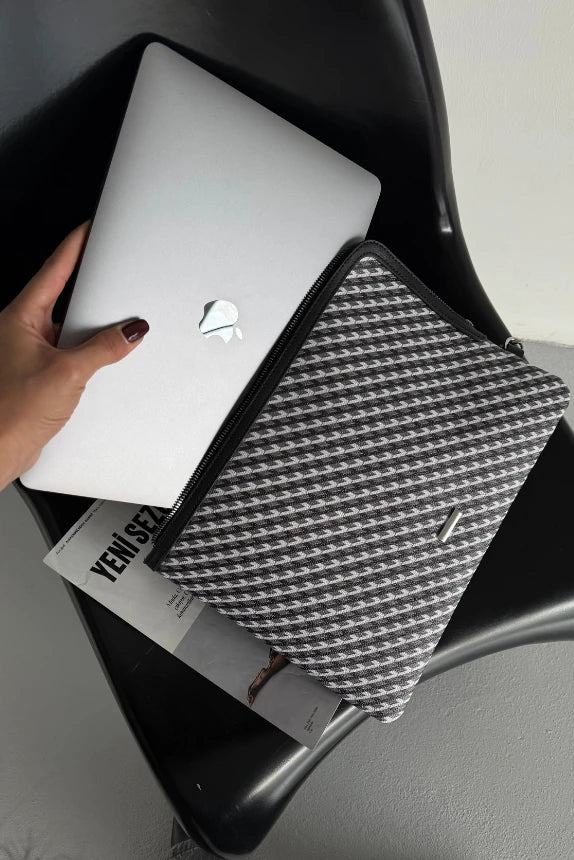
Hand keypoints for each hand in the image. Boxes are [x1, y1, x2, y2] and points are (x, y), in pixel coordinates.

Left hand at [0, 222, 148, 489]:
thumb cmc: (11, 412)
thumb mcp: (68, 373)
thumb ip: (103, 348)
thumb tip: (129, 330)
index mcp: (20, 318)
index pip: (54, 270)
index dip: (75, 245)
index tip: (91, 228)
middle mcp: (20, 331)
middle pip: (63, 297)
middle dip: (90, 290)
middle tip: (113, 279)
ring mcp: (28, 353)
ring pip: (67, 328)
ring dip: (89, 329)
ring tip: (112, 331)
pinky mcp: (37, 375)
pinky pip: (68, 353)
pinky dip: (86, 353)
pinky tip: (99, 363)